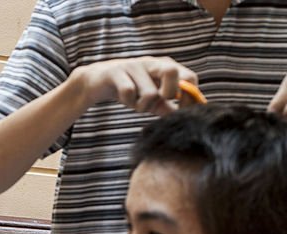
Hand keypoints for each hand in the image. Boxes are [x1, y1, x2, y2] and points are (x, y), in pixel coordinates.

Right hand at [72, 56, 197, 115]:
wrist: (96, 82)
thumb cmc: (128, 90)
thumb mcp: (150, 100)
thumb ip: (166, 107)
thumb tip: (183, 117)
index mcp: (165, 67)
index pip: (189, 77)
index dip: (189, 97)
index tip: (181, 112)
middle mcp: (152, 63)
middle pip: (172, 71)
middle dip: (169, 93)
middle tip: (159, 102)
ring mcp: (134, 66)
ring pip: (150, 92)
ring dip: (142, 106)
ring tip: (135, 104)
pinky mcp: (116, 71)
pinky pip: (129, 92)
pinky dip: (127, 101)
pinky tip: (124, 99)